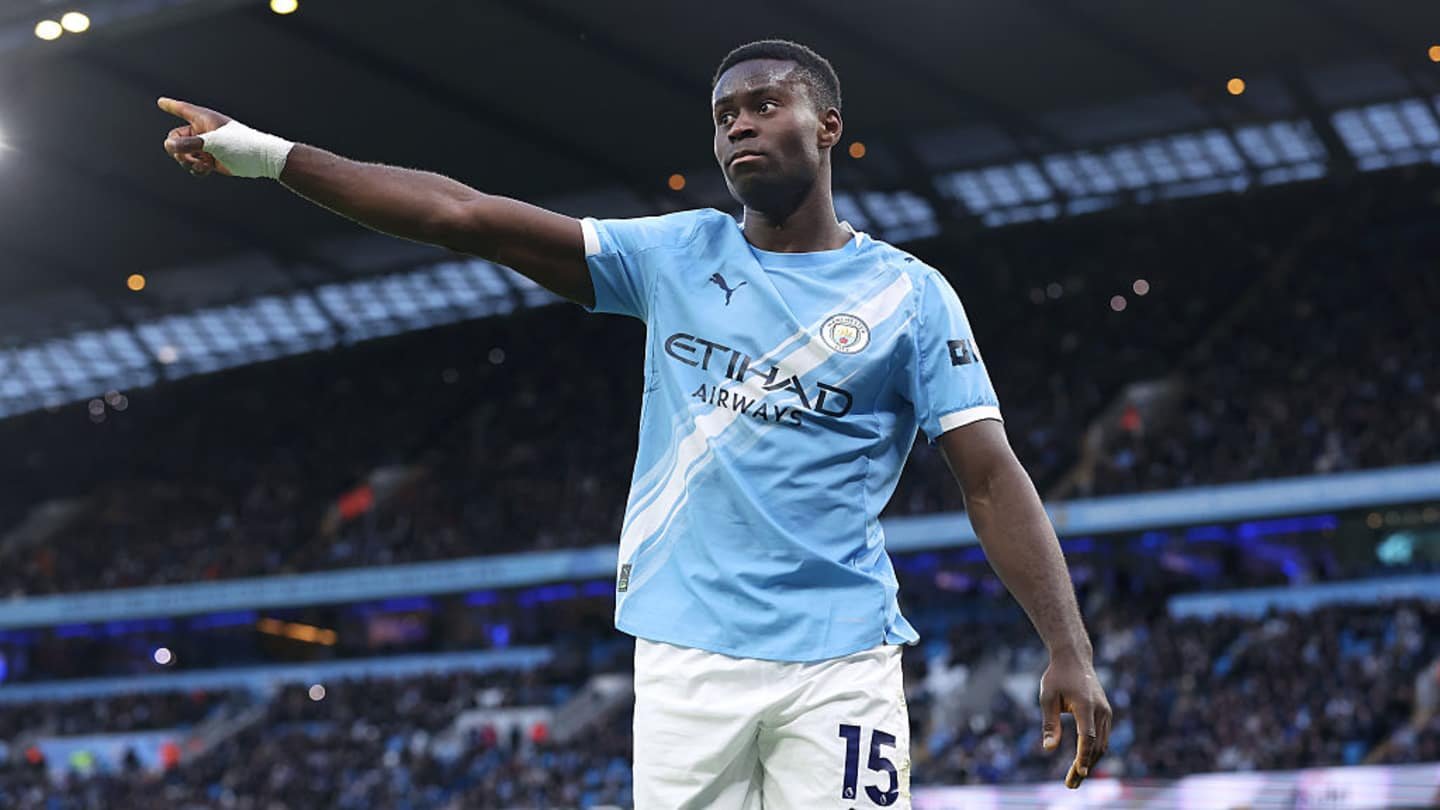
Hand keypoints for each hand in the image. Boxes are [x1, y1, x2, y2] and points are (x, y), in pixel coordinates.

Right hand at [158, 97, 232, 177]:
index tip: (160, 101)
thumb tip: (168, 146)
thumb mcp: (213, 142)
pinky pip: (193, 166)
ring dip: (188, 162)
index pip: (181, 109)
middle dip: (179, 151)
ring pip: (182, 155)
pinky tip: (207, 170)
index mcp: (202, 118)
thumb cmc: (240, 144)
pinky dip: (197, 169)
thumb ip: (189, 144)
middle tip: (190, 157)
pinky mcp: (210, 160)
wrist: (260, 159)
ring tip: (203, 165)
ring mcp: (205, 147)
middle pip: (174, 139)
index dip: (170, 105)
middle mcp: (202, 131)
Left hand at [1038, 650, 1111, 788]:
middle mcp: (1100, 710)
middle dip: (1085, 767)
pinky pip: (1102, 737)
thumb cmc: (1057, 677)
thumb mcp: (1047, 697)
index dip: (1083, 756)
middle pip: (1096, 746)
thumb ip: (1050, 723)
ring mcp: (1105, 712)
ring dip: (1090, 762)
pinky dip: (1094, 752)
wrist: (1074, 659)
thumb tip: (1049, 748)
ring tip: (1075, 778)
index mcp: (1085, 705)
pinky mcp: (1105, 713)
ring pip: (1102, 744)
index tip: (1079, 772)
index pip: (1087, 736)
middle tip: (1071, 785)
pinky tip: (1082, 763)